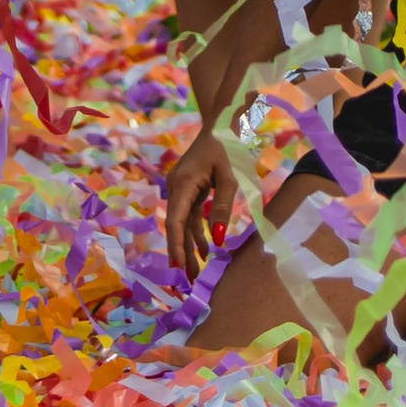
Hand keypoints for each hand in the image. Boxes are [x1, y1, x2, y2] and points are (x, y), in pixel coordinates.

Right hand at [162, 124, 241, 277]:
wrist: (222, 125)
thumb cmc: (227, 149)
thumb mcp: (230, 178)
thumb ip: (222, 207)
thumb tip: (217, 238)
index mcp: (182, 184)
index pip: (176, 221)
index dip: (176, 246)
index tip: (177, 268)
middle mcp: (176, 187)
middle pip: (176, 226)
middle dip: (180, 253)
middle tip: (186, 281)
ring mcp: (181, 188)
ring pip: (182, 223)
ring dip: (189, 247)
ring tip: (195, 274)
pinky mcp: (189, 189)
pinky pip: (190, 216)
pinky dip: (196, 233)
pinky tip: (204, 251)